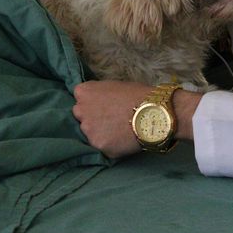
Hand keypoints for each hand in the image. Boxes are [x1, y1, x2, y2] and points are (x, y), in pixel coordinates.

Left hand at [72, 81, 203, 158]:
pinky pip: (101, 147)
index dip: (91, 102)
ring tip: (118, 131)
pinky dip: (109, 145)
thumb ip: (99, 93)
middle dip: (91, 117)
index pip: (79, 98)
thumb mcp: (113, 85)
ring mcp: (88, 131)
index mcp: (84, 92)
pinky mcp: (99, 147)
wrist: (153, 112)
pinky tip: (122, 140)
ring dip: (99, 133)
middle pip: (80, 117)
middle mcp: (81, 111)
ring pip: (89, 134)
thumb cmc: (137, 94)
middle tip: (109, 119)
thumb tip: (97, 101)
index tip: (102, 105)